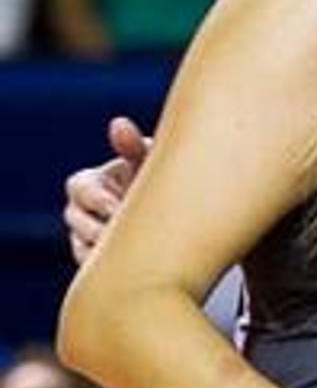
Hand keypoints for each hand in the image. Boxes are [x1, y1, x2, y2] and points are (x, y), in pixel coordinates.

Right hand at [63, 116, 150, 263]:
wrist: (171, 209)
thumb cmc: (157, 178)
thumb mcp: (148, 162)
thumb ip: (132, 147)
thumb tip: (119, 124)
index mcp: (92, 181)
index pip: (80, 187)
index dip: (96, 198)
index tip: (117, 207)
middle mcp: (82, 207)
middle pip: (74, 217)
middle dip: (94, 225)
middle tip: (120, 232)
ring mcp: (85, 232)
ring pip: (80, 242)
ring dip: (101, 245)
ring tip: (126, 246)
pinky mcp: (93, 255)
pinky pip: (89, 263)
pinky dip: (105, 262)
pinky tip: (126, 261)